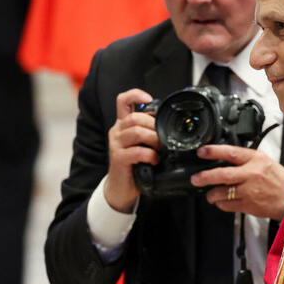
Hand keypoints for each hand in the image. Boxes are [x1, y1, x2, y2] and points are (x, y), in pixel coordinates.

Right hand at [105, 89, 159, 211]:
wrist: (121, 188)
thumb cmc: (134, 165)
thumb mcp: (141, 144)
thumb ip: (149, 132)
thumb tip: (168, 125)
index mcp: (123, 125)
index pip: (123, 101)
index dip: (136, 95)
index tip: (149, 99)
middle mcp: (117, 131)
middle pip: (135, 117)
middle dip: (154, 126)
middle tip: (164, 138)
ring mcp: (115, 144)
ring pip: (137, 132)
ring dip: (154, 139)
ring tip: (160, 149)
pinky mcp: (118, 158)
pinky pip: (137, 151)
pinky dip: (150, 155)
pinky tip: (155, 160)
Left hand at [190, 145, 283, 219]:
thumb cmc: (276, 178)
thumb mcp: (262, 160)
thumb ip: (243, 158)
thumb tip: (220, 157)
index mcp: (255, 159)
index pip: (231, 152)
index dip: (213, 151)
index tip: (201, 152)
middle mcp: (252, 174)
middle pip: (223, 175)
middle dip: (205, 177)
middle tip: (195, 179)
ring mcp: (250, 191)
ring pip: (222, 193)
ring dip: (211, 194)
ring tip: (210, 194)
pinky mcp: (248, 205)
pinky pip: (227, 205)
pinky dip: (220, 203)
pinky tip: (222, 201)